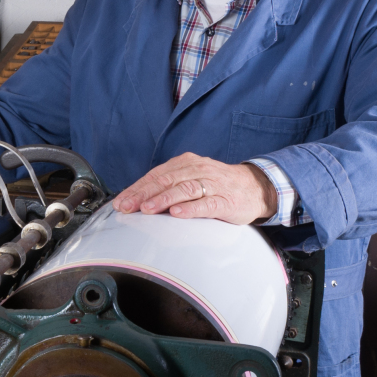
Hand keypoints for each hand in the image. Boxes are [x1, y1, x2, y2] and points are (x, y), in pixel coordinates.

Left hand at [111, 153, 277, 224]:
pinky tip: (177, 213)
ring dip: (164, 199)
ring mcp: (212, 184)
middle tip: (127, 207)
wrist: (256, 187)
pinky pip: (206, 203)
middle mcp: (197, 170)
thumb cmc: (217, 186)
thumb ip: (168, 186)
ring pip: (184, 189)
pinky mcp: (225, 200)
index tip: (120, 203)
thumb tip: (137, 201)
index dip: (136, 189)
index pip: (156, 175)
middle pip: (166, 180)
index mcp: (185, 163)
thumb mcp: (191, 180)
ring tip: (147, 209)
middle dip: (144, 194)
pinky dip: (191, 208)